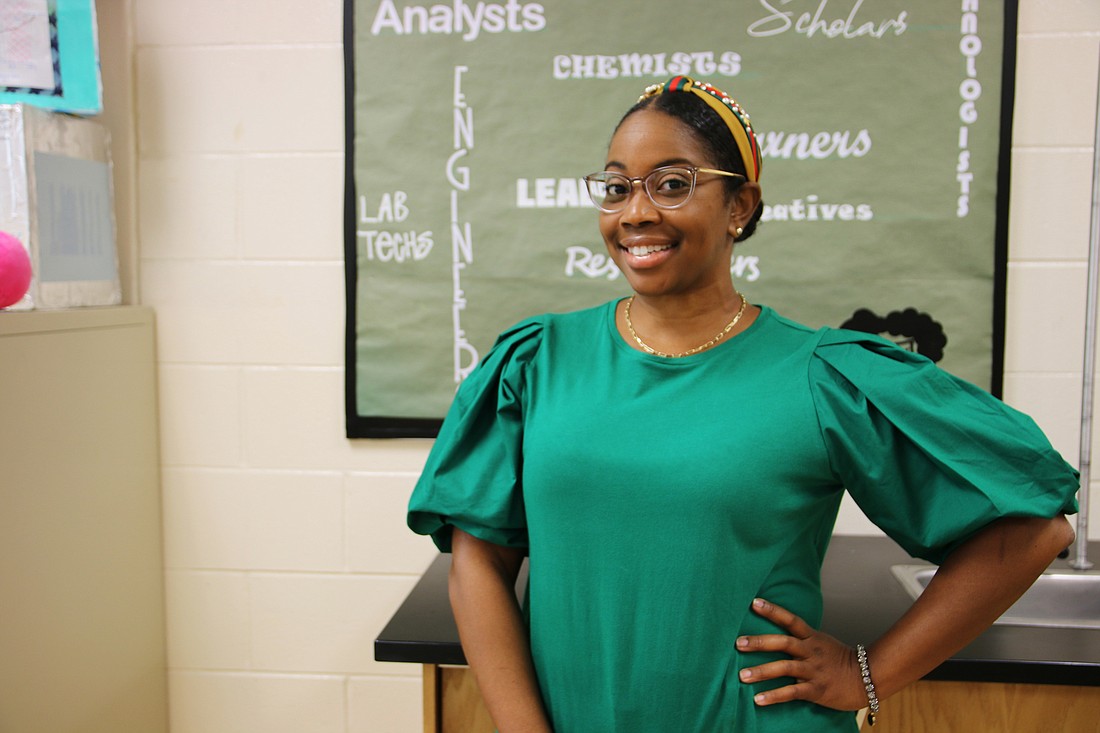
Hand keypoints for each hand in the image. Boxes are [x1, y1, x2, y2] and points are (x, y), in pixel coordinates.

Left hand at [736, 597, 867, 710]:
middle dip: (760, 642)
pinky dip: (774, 696)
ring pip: (784, 668)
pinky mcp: (816, 689)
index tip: (753, 602)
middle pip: (783, 643)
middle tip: (738, 643)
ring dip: (761, 672)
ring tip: (742, 675)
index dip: (773, 610)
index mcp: (812, 638)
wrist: (868, 678)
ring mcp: (813, 670)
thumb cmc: (841, 661)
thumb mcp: (822, 643)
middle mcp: (811, 651)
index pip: (791, 620)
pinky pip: (792, 692)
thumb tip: (779, 635)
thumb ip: (803, 639)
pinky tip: (758, 699)